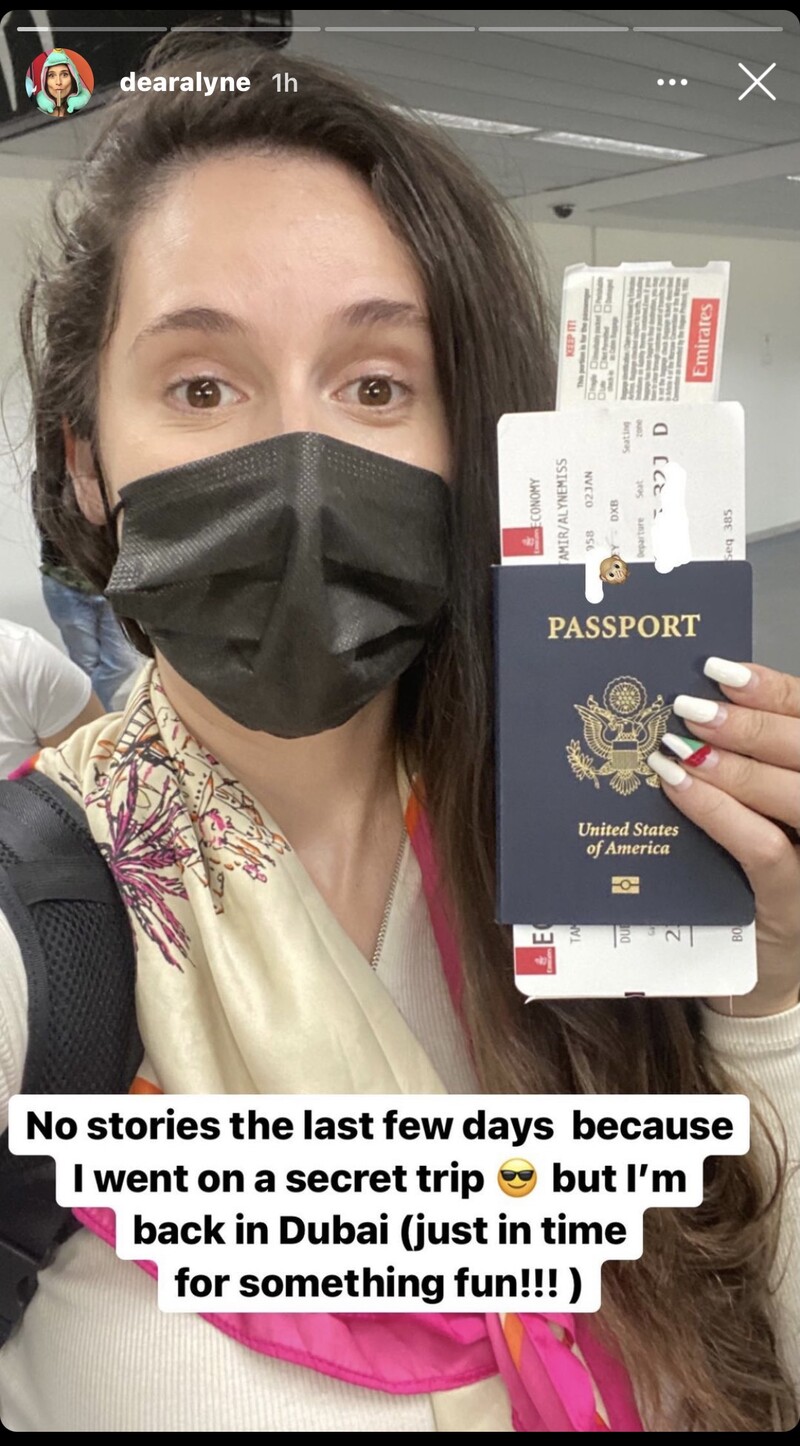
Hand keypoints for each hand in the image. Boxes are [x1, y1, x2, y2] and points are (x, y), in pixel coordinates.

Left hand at [647, 659, 799, 1017]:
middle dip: (749, 723)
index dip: (773, 689)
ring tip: (679, 744)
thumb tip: (689, 707)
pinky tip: (677, 787)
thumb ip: (746, 765)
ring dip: (733, 765)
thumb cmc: (756, 876)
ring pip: (794, 793)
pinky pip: (764, 846)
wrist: (765, 966)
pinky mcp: (797, 900)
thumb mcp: (760, 813)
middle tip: (690, 704)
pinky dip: (718, 811)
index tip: (719, 668)